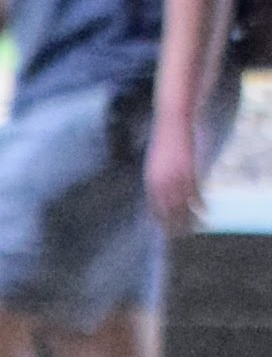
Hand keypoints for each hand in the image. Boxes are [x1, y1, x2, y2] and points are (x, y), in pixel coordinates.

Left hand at [150, 108, 207, 231]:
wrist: (172, 121)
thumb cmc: (164, 142)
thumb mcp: (156, 164)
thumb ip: (158, 180)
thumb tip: (159, 195)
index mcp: (151, 182)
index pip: (155, 209)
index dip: (161, 222)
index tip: (168, 231)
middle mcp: (161, 183)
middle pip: (168, 212)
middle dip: (175, 226)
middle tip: (182, 236)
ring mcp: (176, 177)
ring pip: (183, 206)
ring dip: (191, 219)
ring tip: (198, 227)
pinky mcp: (190, 171)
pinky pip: (195, 193)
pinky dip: (201, 204)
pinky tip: (206, 211)